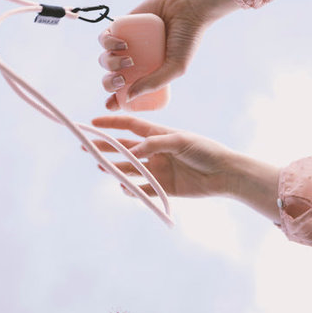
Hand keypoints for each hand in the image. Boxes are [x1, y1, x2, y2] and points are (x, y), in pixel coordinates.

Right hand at [91, 115, 281, 221]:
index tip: (92, 123)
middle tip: (85, 148)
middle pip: (124, 148)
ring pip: (130, 169)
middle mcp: (155, 151)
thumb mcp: (181, 141)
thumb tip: (132, 152)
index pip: (130, 126)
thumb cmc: (206, 150)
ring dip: (115, 168)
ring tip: (100, 167)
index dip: (111, 123)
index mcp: (159, 135)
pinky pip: (142, 189)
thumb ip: (155, 144)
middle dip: (105, 147)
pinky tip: (124, 187)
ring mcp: (157, 169)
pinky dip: (131, 190)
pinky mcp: (163, 187)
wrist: (225, 174)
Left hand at [98, 0, 238, 109]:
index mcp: (145, 76)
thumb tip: (128, 97)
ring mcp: (125, 45)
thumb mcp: (176, 66)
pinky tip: (120, 43)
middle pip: (110, 78)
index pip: (123, 93)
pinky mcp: (120, 26)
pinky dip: (107, 43)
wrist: (187, 6)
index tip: (112, 104)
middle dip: (109, 83)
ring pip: (105, 60)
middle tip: (121, 79)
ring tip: (128, 58)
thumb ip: (154, 83)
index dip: (113, 101)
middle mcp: (133, 62)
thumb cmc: (187, 39)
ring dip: (109, 63)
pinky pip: (104, 38)